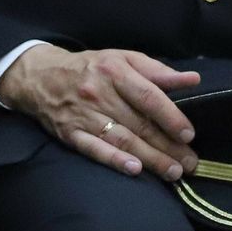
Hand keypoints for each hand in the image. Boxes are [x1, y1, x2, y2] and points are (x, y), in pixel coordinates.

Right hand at [0, 45, 200, 180]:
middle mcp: (98, 94)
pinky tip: (134, 170)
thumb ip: (157, 71)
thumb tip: (192, 79)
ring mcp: (83, 115)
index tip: (188, 135)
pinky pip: (94, 148)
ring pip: (122, 139)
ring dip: (150, 158)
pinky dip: (114, 159)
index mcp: (114, 71)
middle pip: (139, 124)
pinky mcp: (70, 133)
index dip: (171, 117)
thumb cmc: (89, 67)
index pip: (148, 97)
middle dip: (168, 146)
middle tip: (190, 163)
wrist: (39, 76)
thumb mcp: (122, 59)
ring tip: (173, 172)